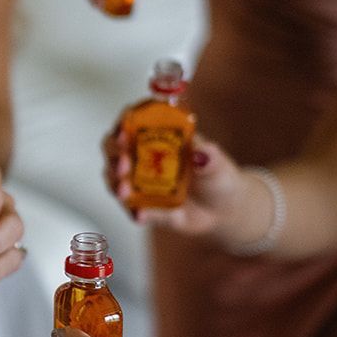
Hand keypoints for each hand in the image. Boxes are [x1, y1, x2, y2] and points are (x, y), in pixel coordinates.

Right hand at [103, 128, 255, 239]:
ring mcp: (139, 183)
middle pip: (113, 149)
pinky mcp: (143, 208)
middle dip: (113, 154)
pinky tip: (140, 215)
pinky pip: (133, 210)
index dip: (123, 122)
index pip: (132, 121)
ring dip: (115, 183)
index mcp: (157, 136)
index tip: (123, 129)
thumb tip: (201, 154)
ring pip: (114, 179)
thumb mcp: (219, 164)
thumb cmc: (218, 177)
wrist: (222, 210)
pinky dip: (134, 212)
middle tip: (123, 162)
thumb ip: (210, 157)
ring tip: (124, 191)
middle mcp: (141, 157)